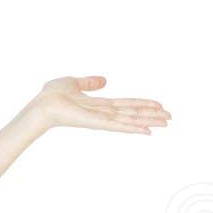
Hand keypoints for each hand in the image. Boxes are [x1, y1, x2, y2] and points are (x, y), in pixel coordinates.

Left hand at [32, 75, 170, 133]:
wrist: (41, 105)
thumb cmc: (51, 96)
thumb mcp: (74, 82)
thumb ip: (90, 82)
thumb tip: (105, 80)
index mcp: (99, 105)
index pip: (126, 104)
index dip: (142, 104)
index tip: (158, 105)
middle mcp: (103, 114)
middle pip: (132, 113)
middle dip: (151, 115)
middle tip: (170, 118)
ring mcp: (101, 119)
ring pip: (130, 120)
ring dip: (149, 121)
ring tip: (166, 123)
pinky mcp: (96, 123)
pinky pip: (119, 125)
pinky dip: (133, 128)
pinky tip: (147, 132)